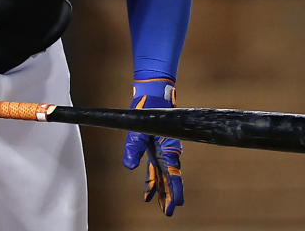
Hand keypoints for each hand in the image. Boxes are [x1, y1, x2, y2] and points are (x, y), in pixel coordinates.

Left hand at [122, 78, 183, 215]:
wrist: (153, 94)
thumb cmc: (149, 109)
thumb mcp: (138, 129)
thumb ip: (133, 147)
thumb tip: (129, 165)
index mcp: (168, 146)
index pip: (172, 172)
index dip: (173, 189)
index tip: (175, 203)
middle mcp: (167, 149)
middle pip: (169, 176)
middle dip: (169, 193)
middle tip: (168, 210)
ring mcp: (162, 148)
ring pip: (163, 173)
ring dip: (161, 187)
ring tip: (160, 203)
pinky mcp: (156, 146)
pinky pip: (156, 166)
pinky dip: (153, 178)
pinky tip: (150, 188)